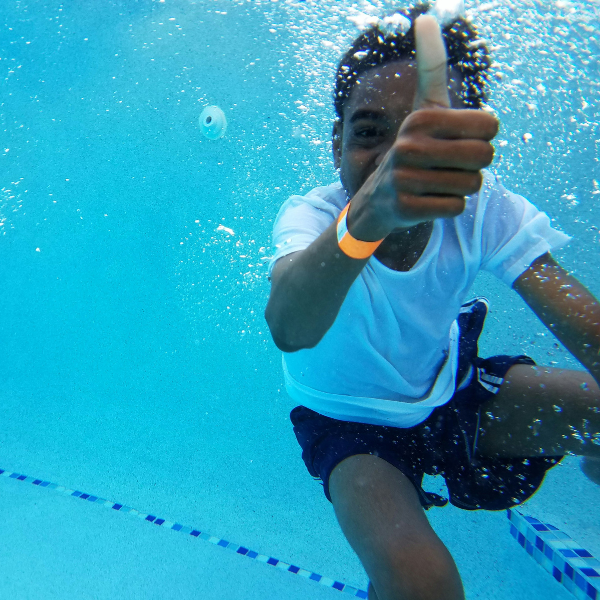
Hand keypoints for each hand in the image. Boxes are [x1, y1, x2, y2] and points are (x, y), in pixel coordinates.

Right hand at [349, 15, 498, 239]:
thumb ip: (431, 67)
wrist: (378, 200)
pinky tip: (428, 201)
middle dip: (475, 165)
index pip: (490, 125)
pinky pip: (455, 207)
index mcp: (421, 118)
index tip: (458, 140)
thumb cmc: (413, 148)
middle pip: (484, 156)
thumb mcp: (424, 108)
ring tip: (436, 183)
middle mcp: (408, 146)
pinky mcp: (405, 208)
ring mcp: (404, 179)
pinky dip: (448, 207)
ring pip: (471, 184)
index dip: (483, 137)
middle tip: (450, 166)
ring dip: (461, 187)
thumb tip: (426, 17)